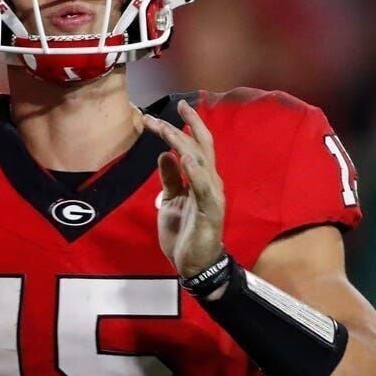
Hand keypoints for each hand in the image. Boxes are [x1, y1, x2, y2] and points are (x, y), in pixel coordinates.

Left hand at [142, 100, 225, 277]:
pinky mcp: (211, 211)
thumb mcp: (170, 201)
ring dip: (183, 144)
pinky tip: (185, 159)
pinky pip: (204, 188)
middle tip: (170, 110)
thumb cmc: (184, 233)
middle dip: (186, 127)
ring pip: (200, 162)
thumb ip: (170, 178)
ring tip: (166, 129)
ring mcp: (212, 195)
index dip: (186, 127)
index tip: (169, 111)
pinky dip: (196, 173)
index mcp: (202, 179)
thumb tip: (163, 154)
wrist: (194, 265)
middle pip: (201, 147)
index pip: (196, 146)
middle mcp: (211, 182)